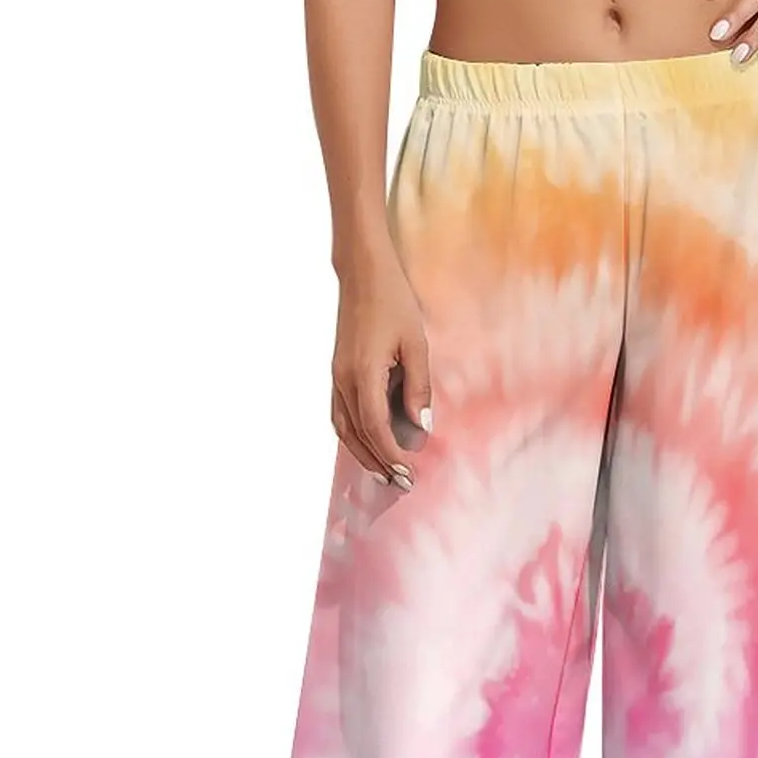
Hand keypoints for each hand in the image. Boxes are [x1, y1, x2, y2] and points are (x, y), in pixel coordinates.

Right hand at [330, 252, 431, 491]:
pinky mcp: (337, 373)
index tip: (408, 472)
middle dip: (378, 462)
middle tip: (400, 484)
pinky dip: (353, 435)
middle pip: (357, 435)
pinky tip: (368, 445)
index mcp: (363, 374)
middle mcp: (343, 380)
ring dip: (362, 454)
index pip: (375, 428)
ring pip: (343, 428)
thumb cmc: (393, 302)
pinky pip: (339, 414)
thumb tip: (421, 427)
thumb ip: (418, 387)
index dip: (391, 454)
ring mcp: (336, 377)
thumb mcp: (416, 344)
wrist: (363, 273)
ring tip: (383, 472)